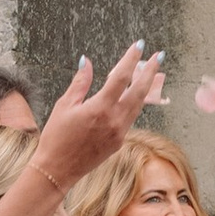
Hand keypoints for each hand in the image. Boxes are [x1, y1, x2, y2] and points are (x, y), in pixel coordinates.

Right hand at [30, 44, 161, 191]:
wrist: (57, 169)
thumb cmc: (56, 137)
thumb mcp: (64, 105)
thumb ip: (80, 83)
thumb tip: (86, 62)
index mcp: (100, 108)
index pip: (121, 77)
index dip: (131, 59)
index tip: (138, 46)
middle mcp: (114, 120)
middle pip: (139, 91)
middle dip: (151, 71)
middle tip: (158, 56)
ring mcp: (120, 133)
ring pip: (138, 105)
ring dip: (146, 87)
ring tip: (151, 72)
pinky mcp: (119, 142)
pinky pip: (131, 118)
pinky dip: (135, 103)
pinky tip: (134, 95)